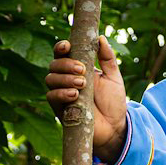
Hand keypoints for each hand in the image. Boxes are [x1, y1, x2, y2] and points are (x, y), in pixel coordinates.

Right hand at [46, 36, 127, 160]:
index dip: (61, 47)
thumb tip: (101, 37)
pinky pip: (52, 96)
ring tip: (82, 84)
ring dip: (64, 78)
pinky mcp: (59, 108)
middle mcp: (66, 79)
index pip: (63, 53)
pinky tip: (75, 95)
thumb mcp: (114, 77)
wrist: (115, 127)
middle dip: (66, 64)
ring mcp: (61, 93)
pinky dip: (61, 93)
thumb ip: (108, 58)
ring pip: (50, 79)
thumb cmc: (113, 101)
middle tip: (82, 70)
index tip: (67, 46)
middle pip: (54, 64)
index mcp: (78, 67)